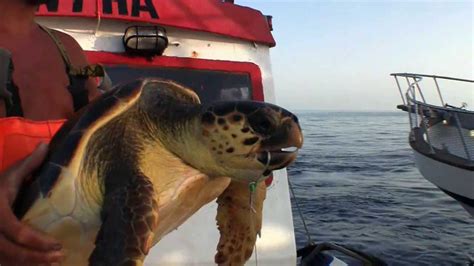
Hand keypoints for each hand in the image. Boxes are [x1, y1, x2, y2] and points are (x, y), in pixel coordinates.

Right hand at [0, 143, 63, 264]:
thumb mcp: (10, 175)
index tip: (57, 244)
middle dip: (36, 257)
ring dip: (29, 265)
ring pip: (5, 261)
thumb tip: (46, 145)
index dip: (36, 240)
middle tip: (60, 256)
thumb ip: (29, 163)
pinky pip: (3, 263)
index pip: (15, 230)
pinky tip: (38, 265)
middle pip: (10, 252)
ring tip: (53, 262)